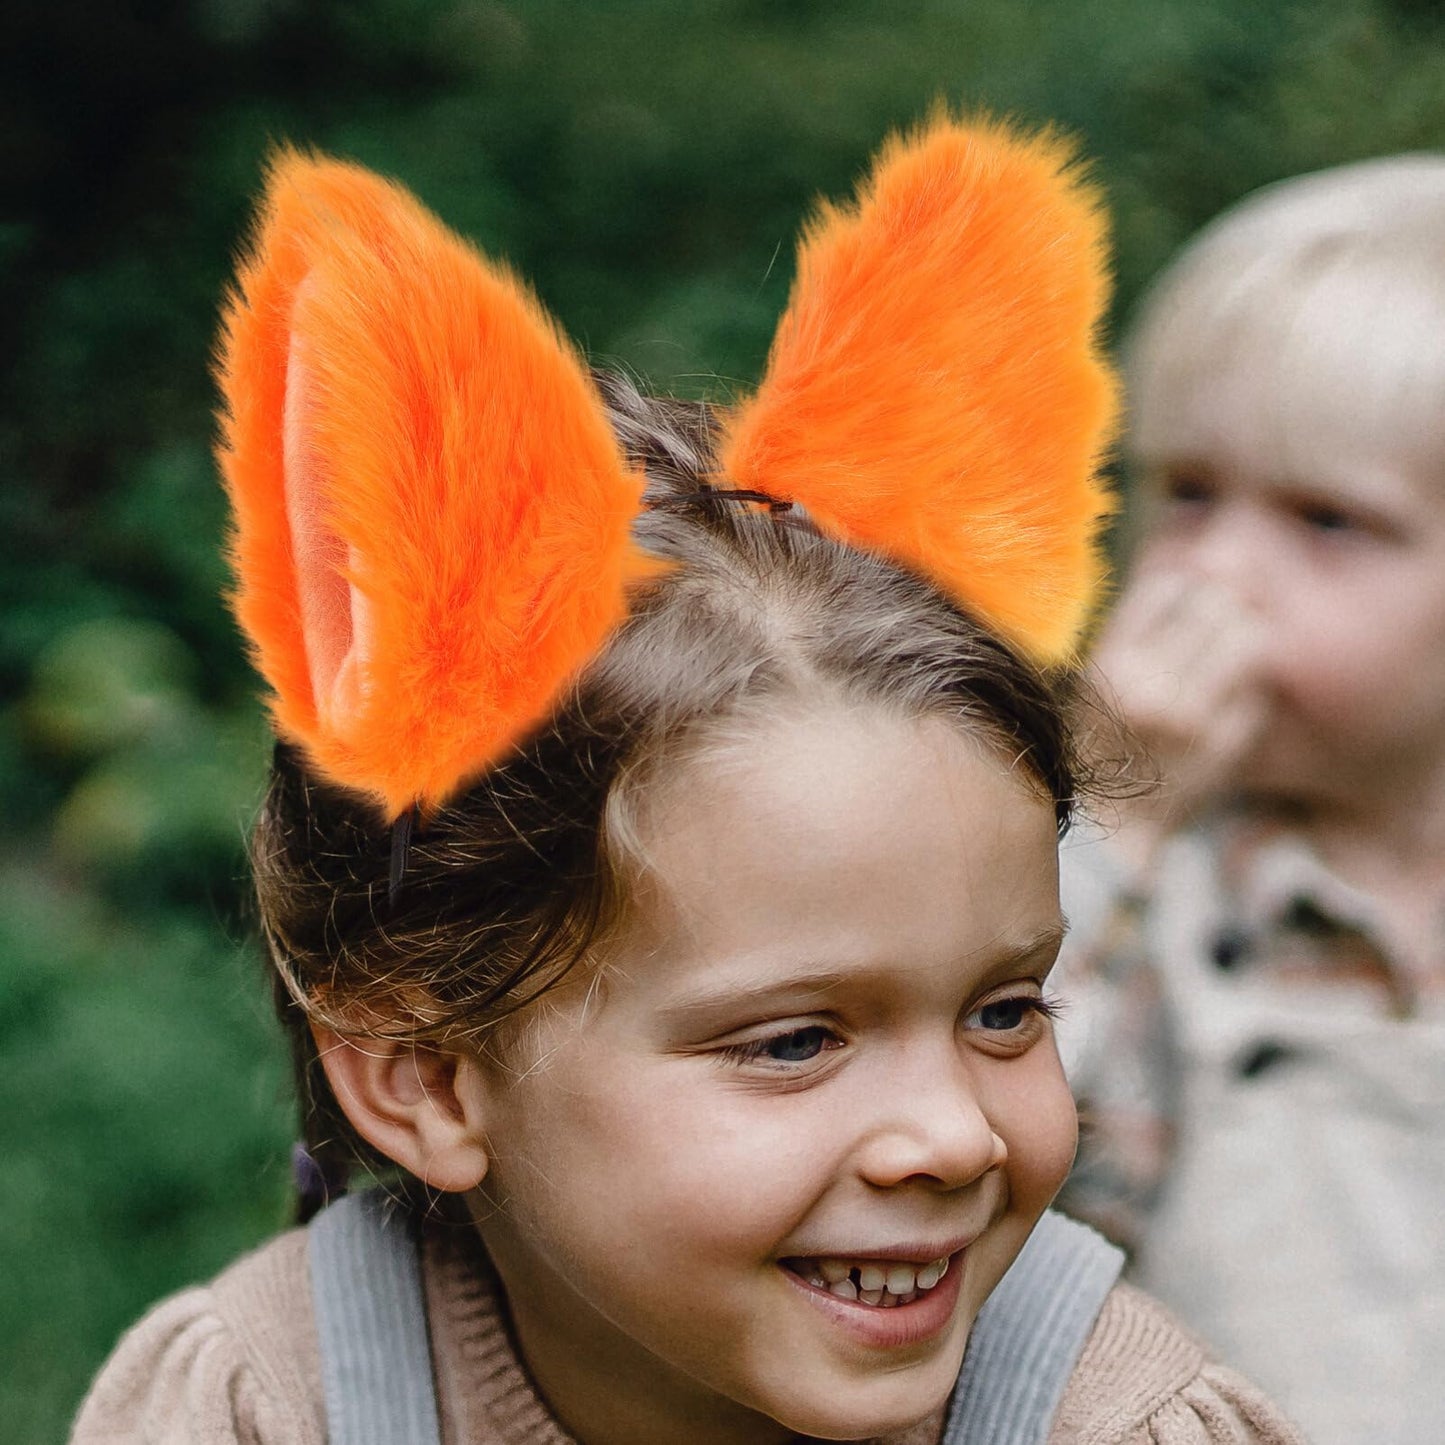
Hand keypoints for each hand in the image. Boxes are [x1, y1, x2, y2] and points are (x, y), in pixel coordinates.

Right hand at [1090, 567, 1269, 862]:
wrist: (1107, 831)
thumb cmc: (1094, 747)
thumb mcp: (1092, 684)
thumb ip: (1134, 632)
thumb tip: (1190, 574)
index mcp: (1110, 667)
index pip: (1168, 588)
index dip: (1188, 583)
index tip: (1192, 593)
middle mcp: (1152, 688)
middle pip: (1217, 606)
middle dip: (1225, 607)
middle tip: (1222, 619)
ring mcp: (1194, 718)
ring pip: (1250, 641)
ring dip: (1247, 639)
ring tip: (1232, 653)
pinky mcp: (1225, 744)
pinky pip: (1258, 691)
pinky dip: (1249, 690)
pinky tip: (1227, 702)